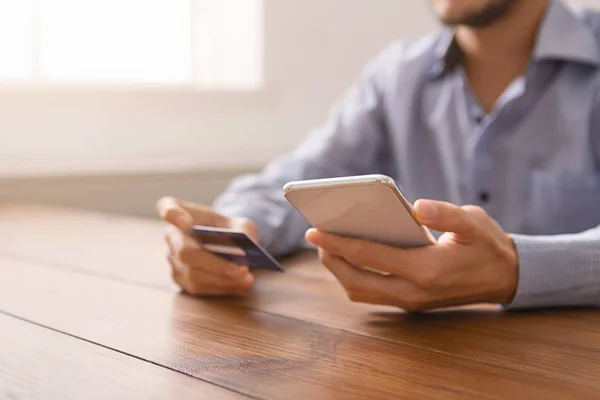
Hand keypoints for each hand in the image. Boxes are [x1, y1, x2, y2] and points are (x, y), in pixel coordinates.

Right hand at [156, 196, 257, 295]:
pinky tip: (239, 284)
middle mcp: (172, 235)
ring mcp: (173, 259)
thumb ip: (244, 231)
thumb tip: (243, 246)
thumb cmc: (230, 230)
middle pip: (185, 252)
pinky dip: (221, 287)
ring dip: (222, 279)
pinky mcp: (180, 279)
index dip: (172, 215)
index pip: (167, 207)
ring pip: (192, 274)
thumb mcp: (241, 224)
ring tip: (246, 279)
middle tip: (242, 269)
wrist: (228, 245)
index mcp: (182, 211)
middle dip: (216, 264)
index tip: (185, 223)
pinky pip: (198, 287)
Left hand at [305, 199, 518, 311]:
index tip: (312, 230)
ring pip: (360, 292)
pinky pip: (371, 294)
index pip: (370, 255)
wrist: (506, 279)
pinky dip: (353, 277)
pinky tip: (348, 256)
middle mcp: (413, 292)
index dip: (338, 241)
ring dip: (339, 271)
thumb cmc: (487, 246)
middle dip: (331, 258)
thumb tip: (416, 206)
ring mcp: (410, 301)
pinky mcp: (410, 302)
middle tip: (316, 235)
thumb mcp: (474, 223)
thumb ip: (446, 214)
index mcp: (426, 270)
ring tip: (327, 245)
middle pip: (356, 281)